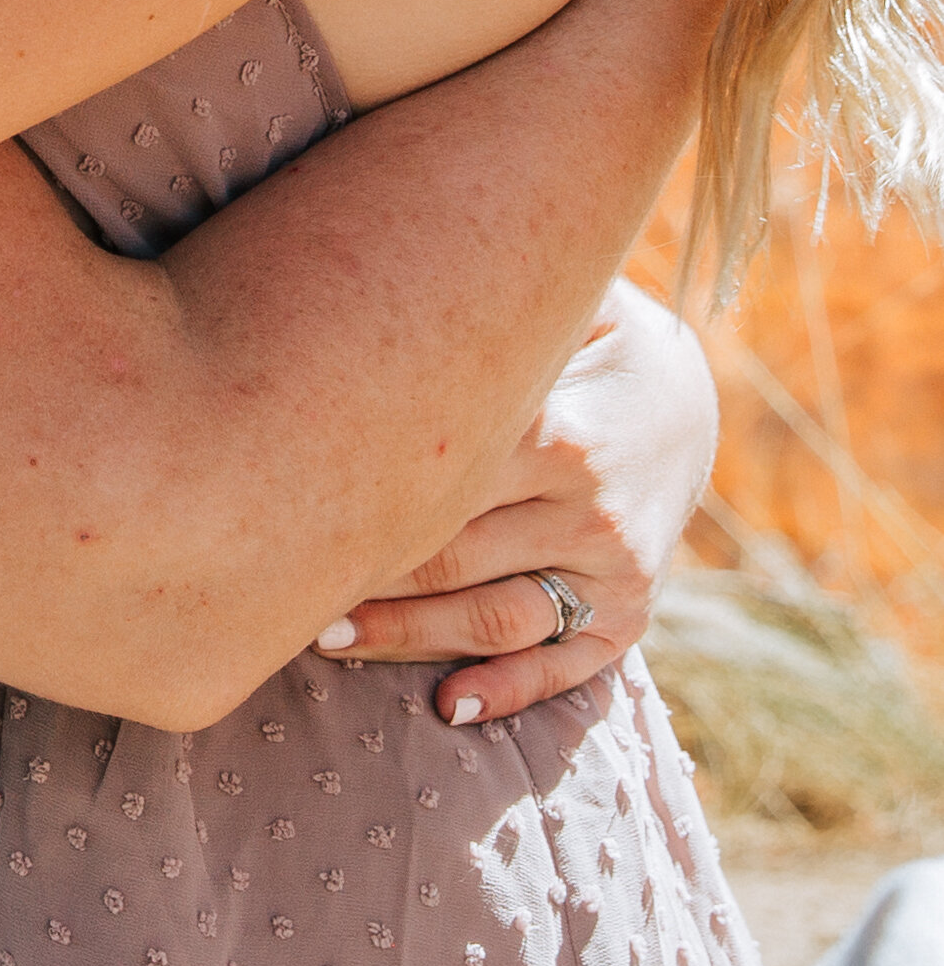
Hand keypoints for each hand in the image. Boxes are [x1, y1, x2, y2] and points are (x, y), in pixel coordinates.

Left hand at [316, 276, 717, 723]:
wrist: (689, 397)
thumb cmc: (579, 338)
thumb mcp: (553, 309)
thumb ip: (479, 308)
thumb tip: (372, 258)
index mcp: (559, 429)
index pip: (444, 478)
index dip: (360, 496)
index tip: (282, 503)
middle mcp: (589, 506)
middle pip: (453, 555)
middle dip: (365, 576)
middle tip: (276, 588)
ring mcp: (613, 569)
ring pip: (494, 618)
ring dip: (408, 638)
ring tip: (326, 641)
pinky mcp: (630, 616)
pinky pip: (565, 667)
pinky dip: (507, 692)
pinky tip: (448, 707)